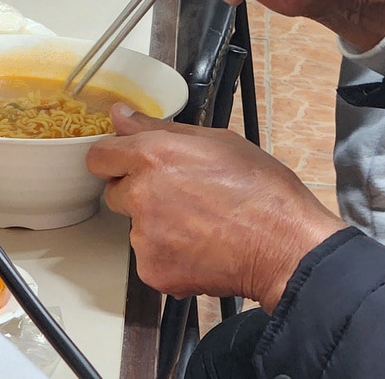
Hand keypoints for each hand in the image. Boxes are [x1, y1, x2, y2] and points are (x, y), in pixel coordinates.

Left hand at [86, 104, 344, 309]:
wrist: (285, 245)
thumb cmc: (261, 191)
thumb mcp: (216, 141)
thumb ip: (158, 128)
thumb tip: (121, 115)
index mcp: (153, 155)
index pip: (99, 156)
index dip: (114, 159)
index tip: (127, 164)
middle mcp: (141, 194)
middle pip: (115, 192)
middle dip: (138, 192)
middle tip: (179, 196)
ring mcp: (144, 236)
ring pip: (135, 227)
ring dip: (156, 226)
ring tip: (199, 225)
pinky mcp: (153, 269)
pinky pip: (149, 258)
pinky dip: (168, 256)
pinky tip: (200, 248)